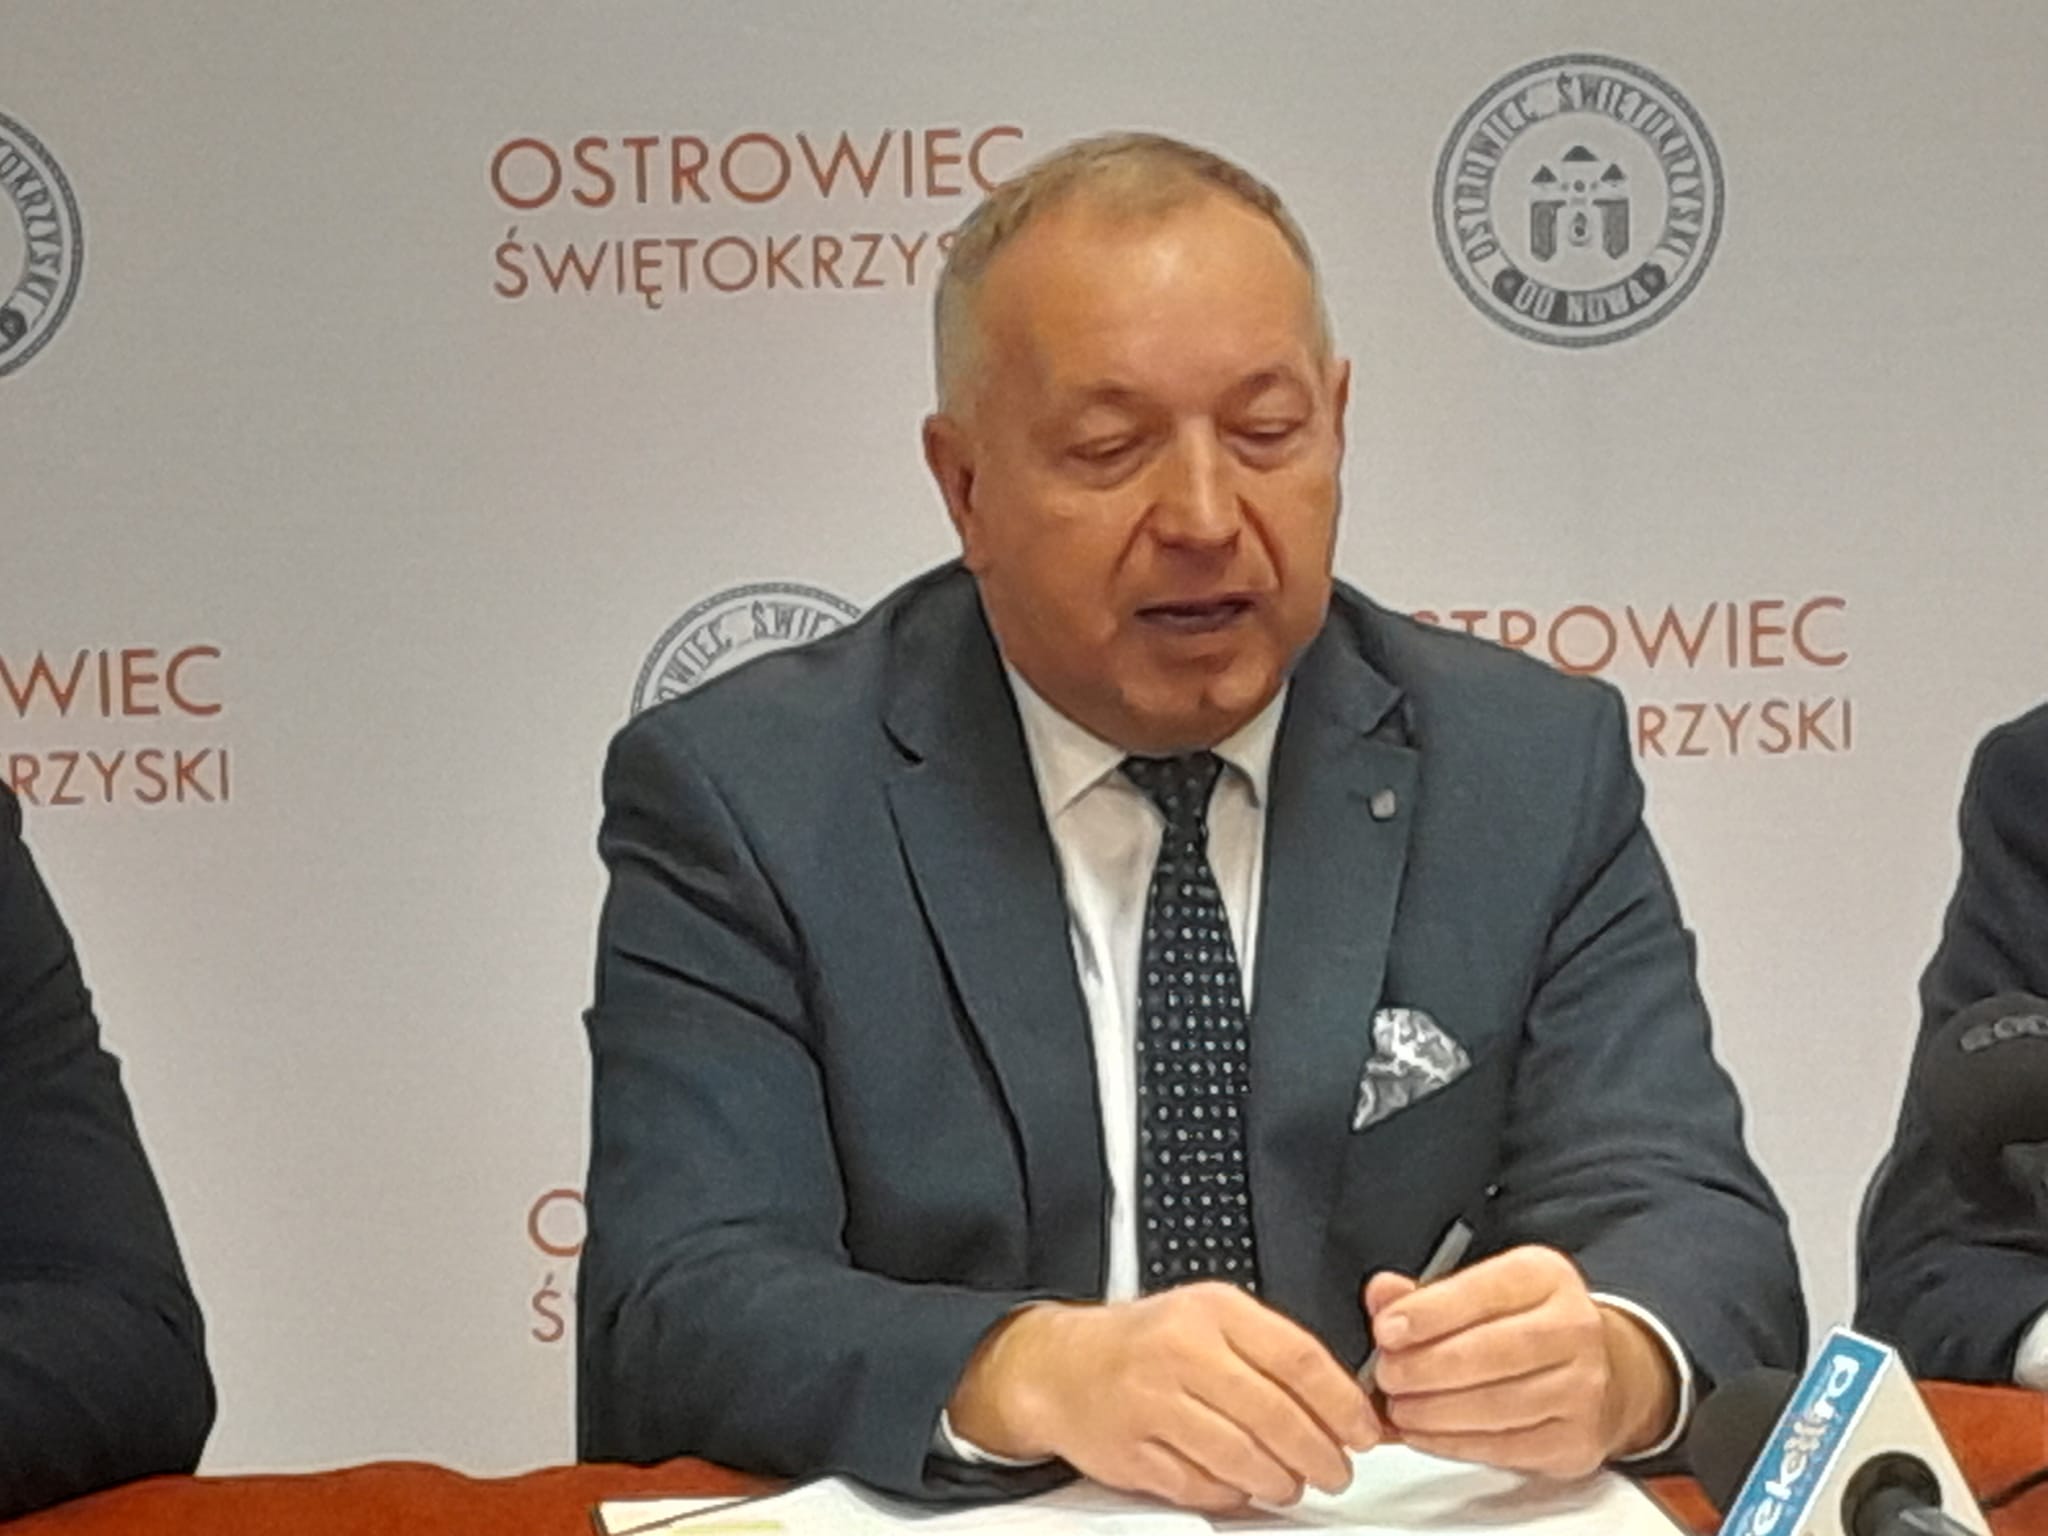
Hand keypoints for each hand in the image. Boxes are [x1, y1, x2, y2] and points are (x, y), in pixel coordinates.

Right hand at [946, 1282, 1379, 1511]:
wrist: (1060, 1366)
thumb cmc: (1146, 1342)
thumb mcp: (1208, 1317)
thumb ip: (1270, 1349)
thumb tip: (1341, 1402)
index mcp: (1211, 1311)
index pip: (1298, 1358)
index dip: (1341, 1404)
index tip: (1364, 1431)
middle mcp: (1180, 1352)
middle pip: (1275, 1416)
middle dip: (1320, 1455)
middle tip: (1337, 1470)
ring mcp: (1152, 1404)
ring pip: (1243, 1459)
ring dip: (1281, 1482)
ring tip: (1291, 1482)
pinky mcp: (1132, 1452)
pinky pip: (1202, 1487)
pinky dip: (1233, 1495)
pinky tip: (1243, 1487)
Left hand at [1363, 1245, 1677, 1476]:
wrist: (1602, 1371)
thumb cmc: (1525, 1325)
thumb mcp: (1482, 1292)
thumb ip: (1427, 1294)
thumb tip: (1383, 1293)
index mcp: (1545, 1276)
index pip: (1485, 1290)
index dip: (1430, 1313)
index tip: (1386, 1330)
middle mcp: (1574, 1327)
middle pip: (1493, 1351)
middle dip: (1427, 1366)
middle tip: (1386, 1375)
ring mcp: (1583, 1387)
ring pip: (1498, 1405)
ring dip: (1436, 1411)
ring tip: (1398, 1408)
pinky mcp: (1576, 1440)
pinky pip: (1506, 1447)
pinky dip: (1454, 1443)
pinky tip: (1423, 1433)